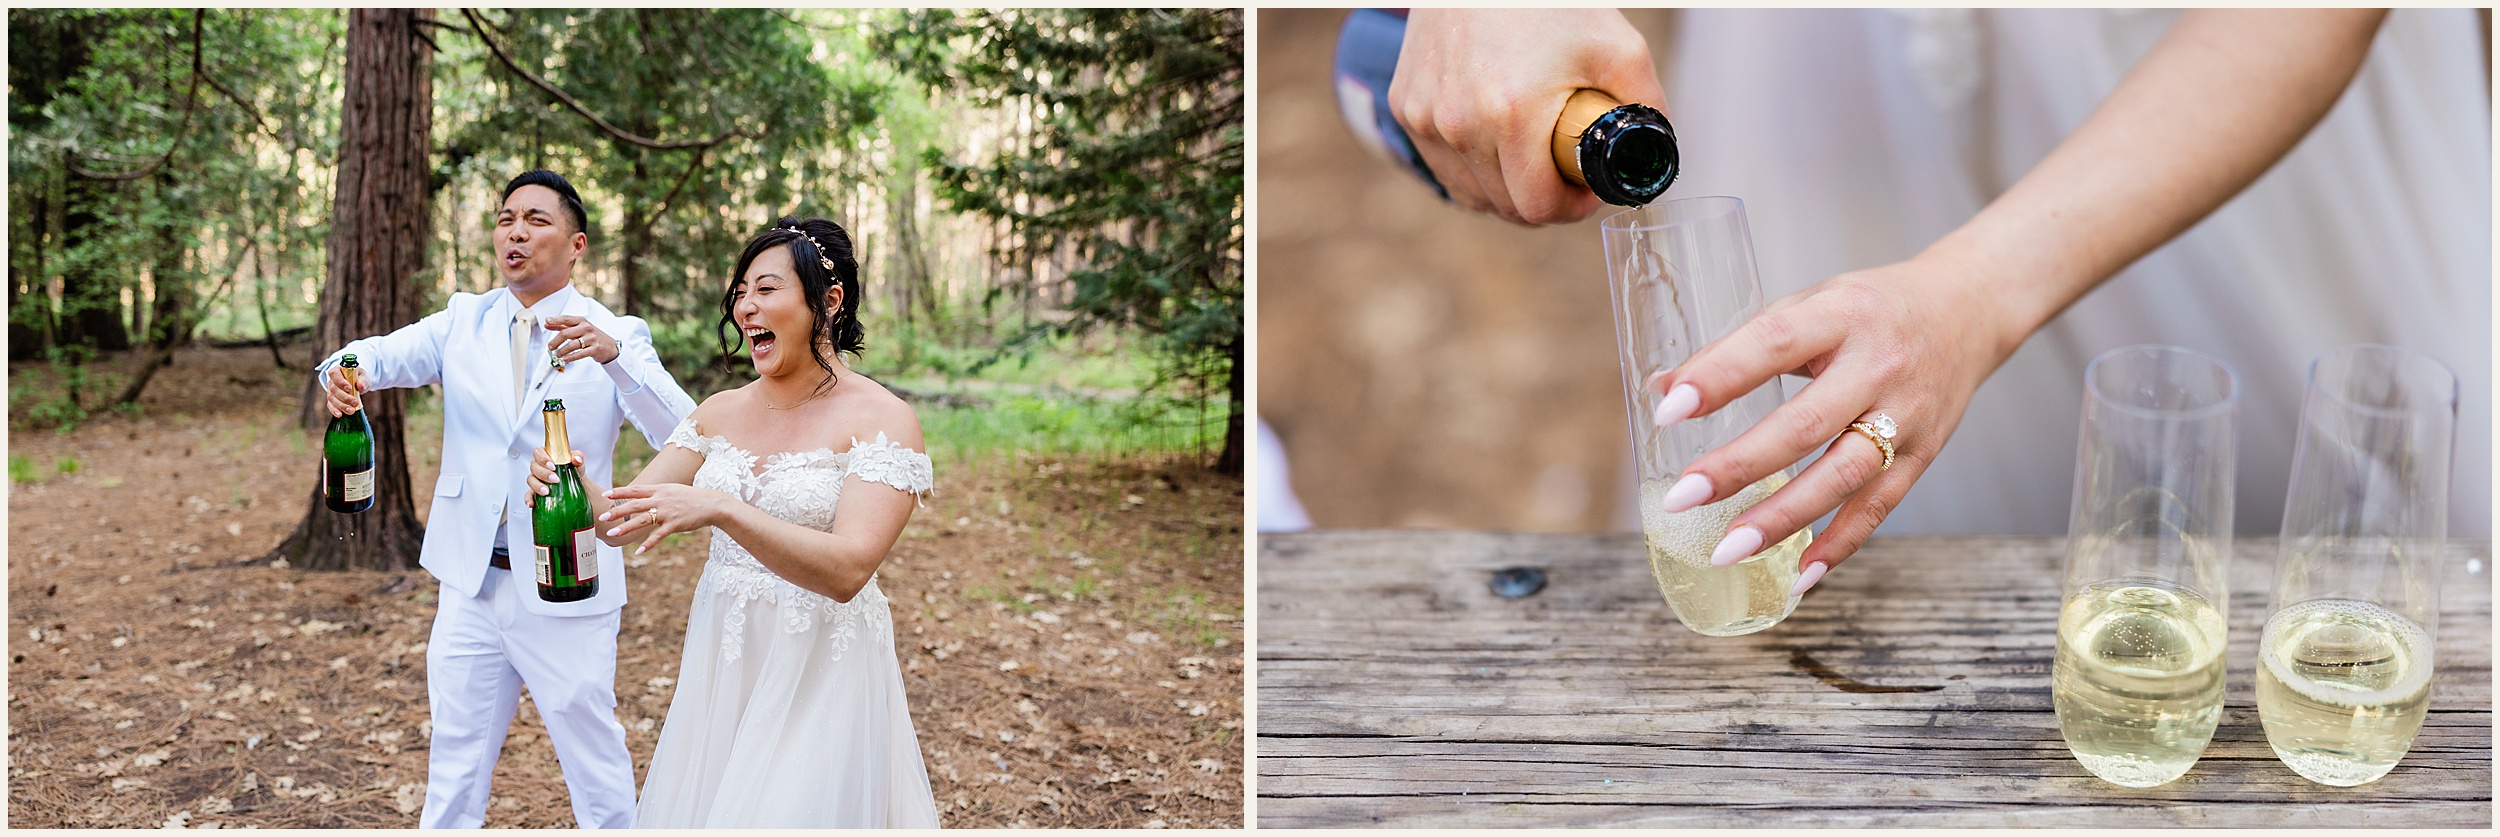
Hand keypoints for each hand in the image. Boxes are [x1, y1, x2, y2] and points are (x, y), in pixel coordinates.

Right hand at [322, 363, 366, 417]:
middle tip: (355, 403)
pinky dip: (334, 410)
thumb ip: (363, 380)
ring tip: (352, 411)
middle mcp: (331, 381)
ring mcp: (330, 390)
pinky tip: (340, 415)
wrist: (356, 382)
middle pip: (334, 389)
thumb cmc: (359, 377)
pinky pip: (330, 405)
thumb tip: (360, 386)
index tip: (349, 389)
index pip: (334, 374)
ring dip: (341, 405)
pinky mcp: (331, 399)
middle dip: (344, 397)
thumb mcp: (363, 376)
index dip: (340, 382)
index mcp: (337, 370)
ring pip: (332, 398)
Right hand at [528, 446, 583, 496]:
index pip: (538, 452)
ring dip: (537, 486)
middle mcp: (538, 466)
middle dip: (543, 474)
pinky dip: (529, 499)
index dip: (543, 458)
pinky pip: (528, 495)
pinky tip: (532, 503)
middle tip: (555, 479)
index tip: (553, 466)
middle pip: (534, 467)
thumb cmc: (573, 468)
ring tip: (547, 492)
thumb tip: (576, 459)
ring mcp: (536, 479)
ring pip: (530, 480)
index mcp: (546, 455)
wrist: (577, 483)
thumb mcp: (577, 460)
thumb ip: (578, 456)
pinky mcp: (535, 491)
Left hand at [541, 315, 619, 365]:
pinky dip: (570, 357)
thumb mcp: (579, 328)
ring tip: (558, 354)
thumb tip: (548, 324)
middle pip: (566, 333)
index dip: (556, 320)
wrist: (610, 346)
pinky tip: (565, 359)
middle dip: (555, 341)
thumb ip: (563, 326)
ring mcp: (591, 338)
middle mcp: (586, 328)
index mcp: (582, 321)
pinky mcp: (594, 349)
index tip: (547, 321)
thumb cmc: (592, 336)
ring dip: (562, 351)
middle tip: (550, 347)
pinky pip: (580, 354)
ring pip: (571, 345)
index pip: (566, 319)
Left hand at [599, 483, 735, 554]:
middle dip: (617, 511)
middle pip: (634, 505)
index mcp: (659, 490)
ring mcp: (667, 512)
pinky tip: (639, 551)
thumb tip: (639, 497)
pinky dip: (648, 544)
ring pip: (642, 520)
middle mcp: (661, 499)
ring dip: (626, 527)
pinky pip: (658, 535)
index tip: (604, 495)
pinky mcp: (675, 525)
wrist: (712, 504)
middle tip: (602, 517)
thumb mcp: (672, 490)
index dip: (619, 492)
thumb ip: (656, 493)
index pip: (635, 490)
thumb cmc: (691, 498)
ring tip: (612, 533)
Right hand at [1389, 9, 1666, 224]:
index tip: (1584, 187)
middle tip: (1562, 170)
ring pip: (1470, 195)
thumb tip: (1652, 161)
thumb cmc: (1554, 4)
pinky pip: (1443, 167)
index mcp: (1512, 115)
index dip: (1571, 207)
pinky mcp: (1405, 108)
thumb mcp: (1620, 50)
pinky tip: (1494, 141)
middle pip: (1504, 207)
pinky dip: (1471, 166)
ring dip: (1504, 189)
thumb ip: (1646, 109)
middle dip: (1541, 199)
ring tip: (1530, 155)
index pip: (1538, 208)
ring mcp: (1424, 118)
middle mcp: (1458, 123)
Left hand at [1650, 252, 2020, 593]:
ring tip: (1726, 550)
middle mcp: (1878, 367)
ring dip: (1781, 518)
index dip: (1720, 376)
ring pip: (1841, 477)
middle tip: (1681, 498)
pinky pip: (1876, 508)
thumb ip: (1740, 345)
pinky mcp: (1922, 455)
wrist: (1970, 310)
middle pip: (1806, 424)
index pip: (1774, 343)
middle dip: (1739, 465)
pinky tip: (1797, 575)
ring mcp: (1904, 417)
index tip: (1668, 410)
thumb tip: (1664, 388)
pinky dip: (1837, 545)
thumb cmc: (1872, 308)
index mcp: (1842, 314)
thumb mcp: (1810, 303)